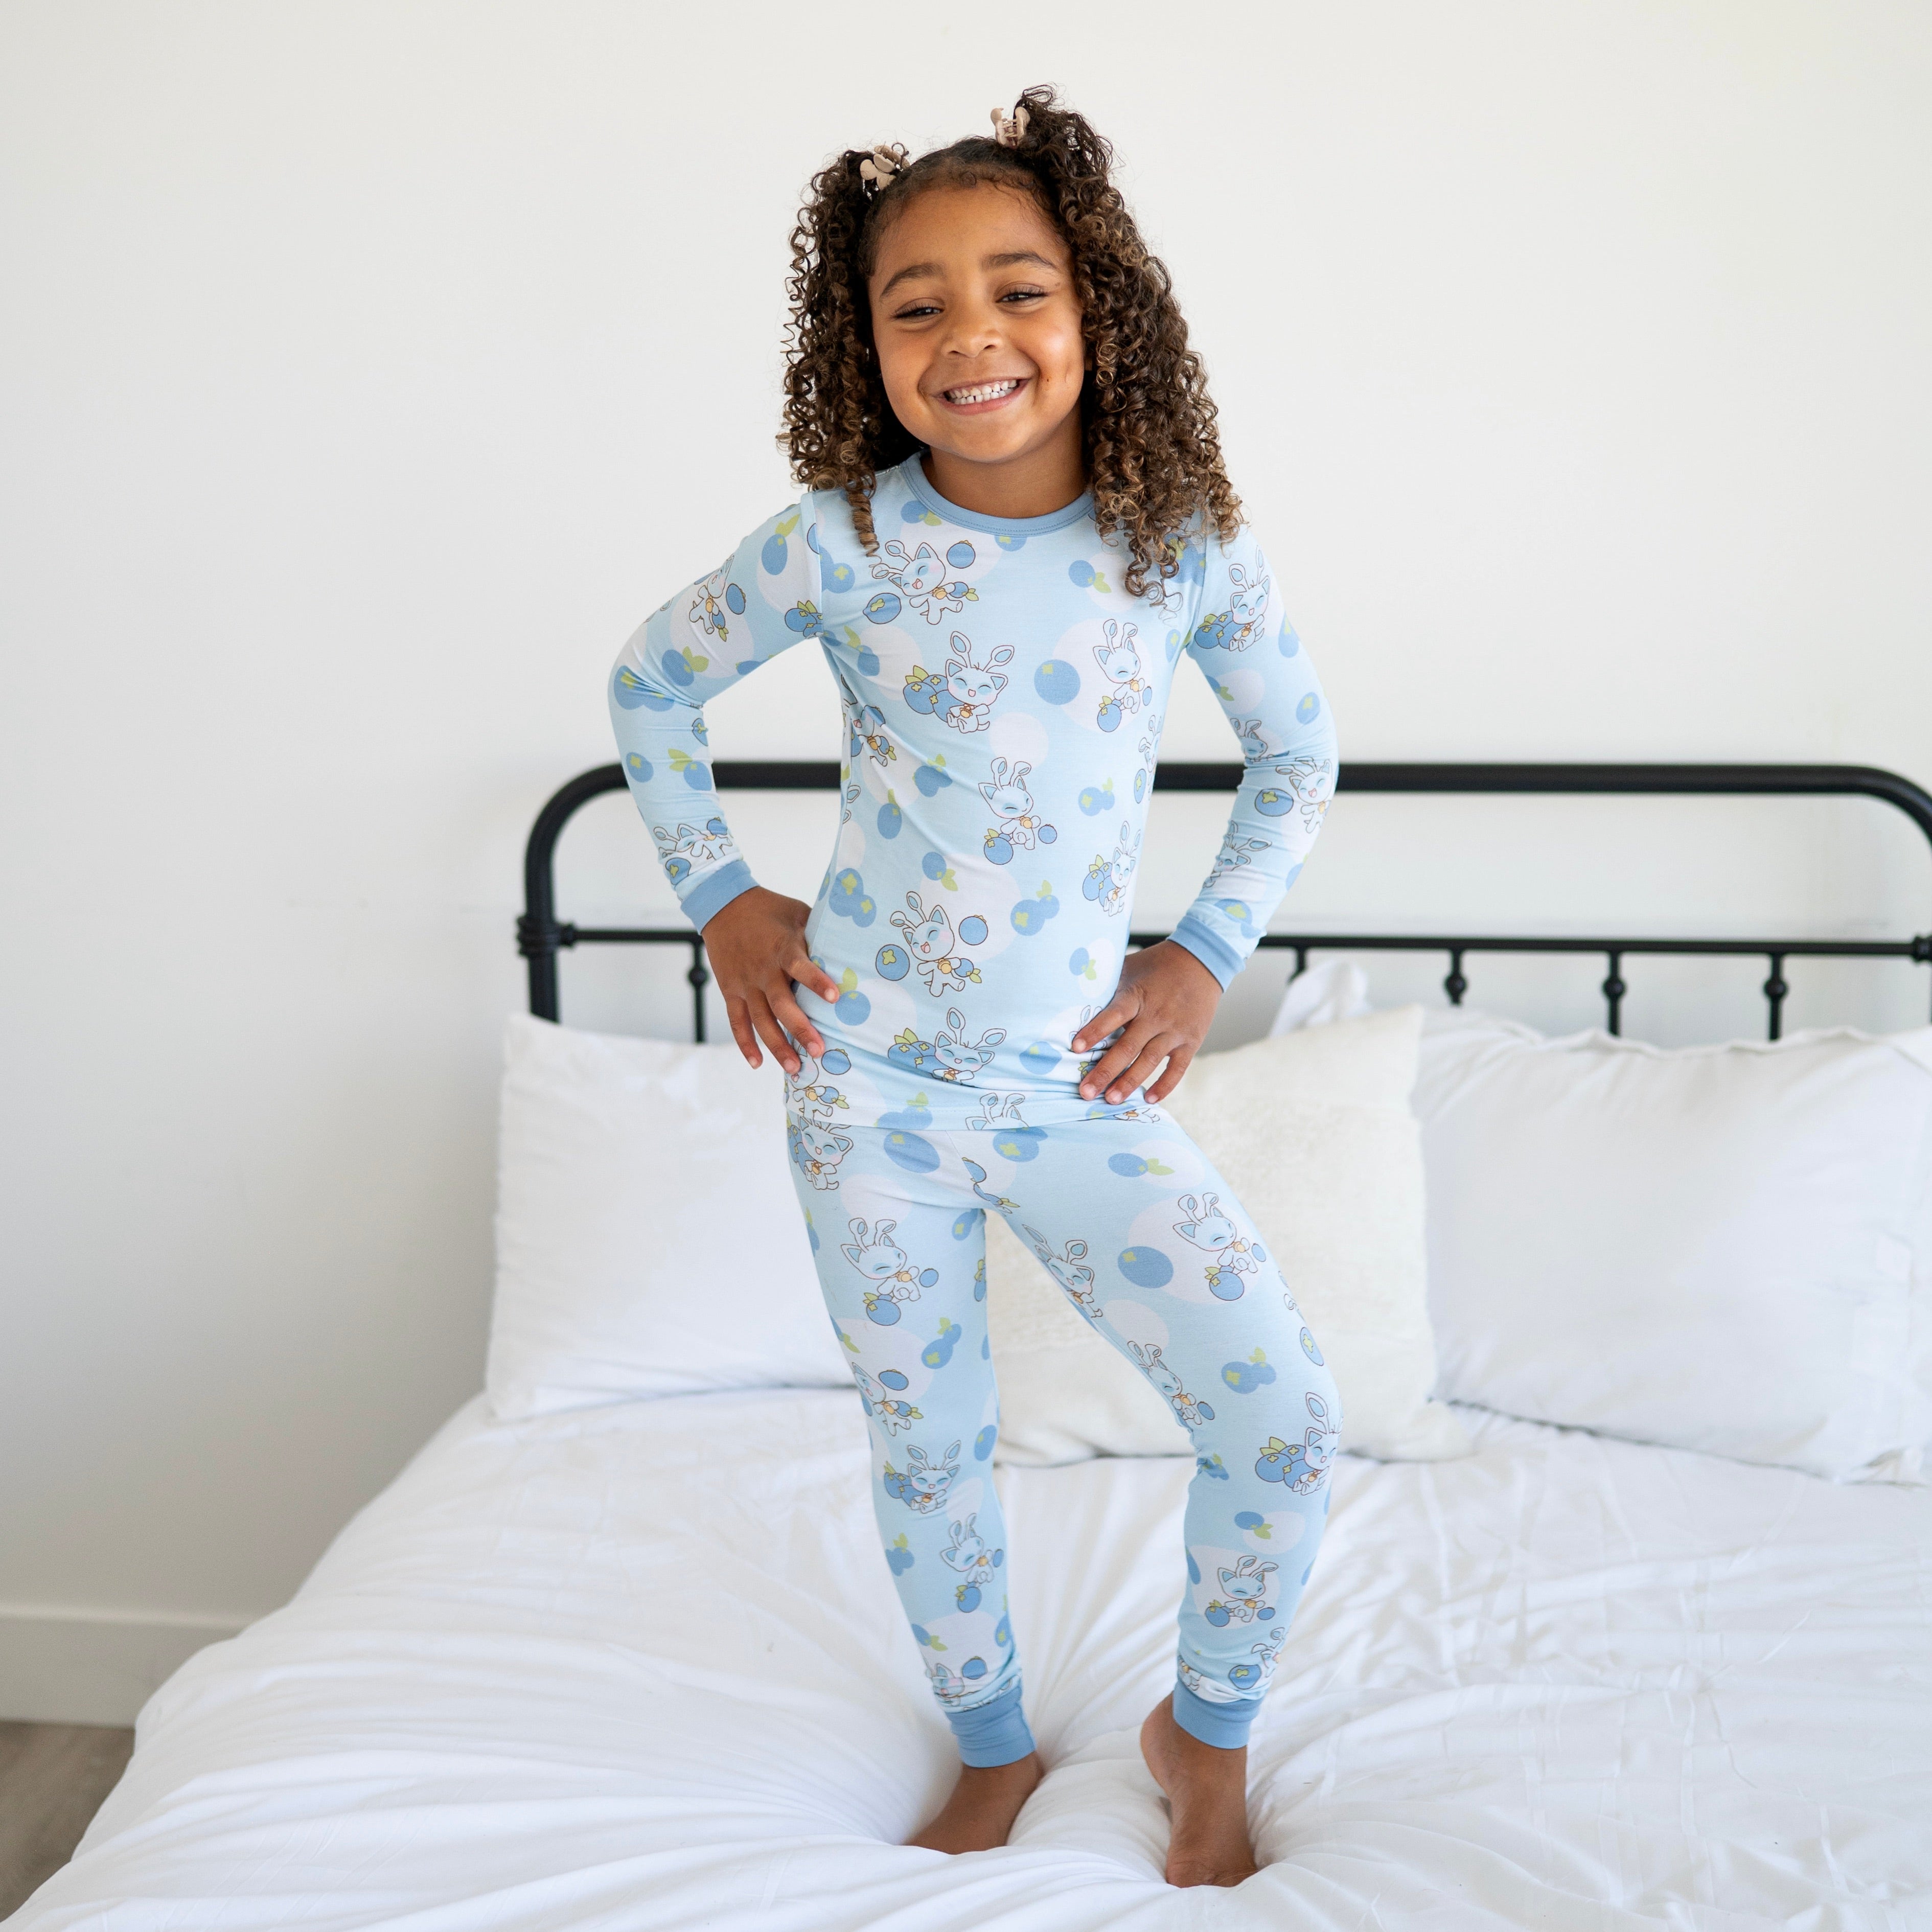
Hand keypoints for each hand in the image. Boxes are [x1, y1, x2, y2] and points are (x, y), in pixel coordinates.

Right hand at [701, 887, 841, 1074]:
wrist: (723, 906)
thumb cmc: (770, 910)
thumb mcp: (798, 914)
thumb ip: (818, 934)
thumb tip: (850, 949)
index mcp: (782, 948)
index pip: (800, 966)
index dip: (816, 981)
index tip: (835, 998)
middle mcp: (762, 970)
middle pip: (781, 1004)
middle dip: (800, 1029)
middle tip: (819, 1051)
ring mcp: (745, 984)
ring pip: (760, 1020)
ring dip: (776, 1045)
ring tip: (794, 1068)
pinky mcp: (730, 991)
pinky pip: (737, 1021)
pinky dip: (745, 1043)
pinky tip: (758, 1063)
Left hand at [1072, 940, 1221, 1105]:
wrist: (1201, 962)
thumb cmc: (1155, 966)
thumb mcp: (1129, 968)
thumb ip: (1106, 984)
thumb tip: (1070, 994)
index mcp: (1137, 995)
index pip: (1114, 1015)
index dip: (1095, 1031)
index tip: (1076, 1049)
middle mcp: (1156, 1015)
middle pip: (1128, 1047)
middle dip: (1105, 1071)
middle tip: (1086, 1092)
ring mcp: (1175, 1030)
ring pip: (1149, 1061)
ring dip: (1129, 1082)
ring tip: (1111, 1100)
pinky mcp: (1191, 1041)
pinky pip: (1177, 1068)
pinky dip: (1164, 1085)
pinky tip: (1148, 1099)